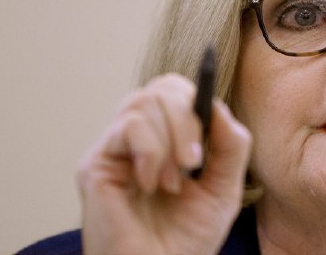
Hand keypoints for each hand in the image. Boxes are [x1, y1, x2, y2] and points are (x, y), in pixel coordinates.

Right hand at [76, 74, 251, 254]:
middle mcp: (138, 138)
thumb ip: (230, 145)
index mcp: (167, 138)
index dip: (196, 96)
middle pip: (163, 87)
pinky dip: (151, 153)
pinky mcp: (96, 164)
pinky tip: (151, 184)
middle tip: (194, 161)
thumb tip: (218, 105)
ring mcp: (115, 149)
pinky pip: (130, 127)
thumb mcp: (224, 188)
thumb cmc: (188, 238)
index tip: (214, 122)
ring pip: (145, 101)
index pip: (176, 90)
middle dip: (187, 118)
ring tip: (173, 183)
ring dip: (170, 140)